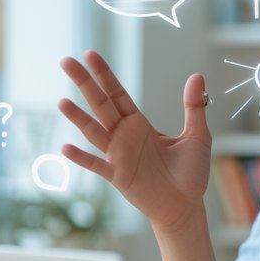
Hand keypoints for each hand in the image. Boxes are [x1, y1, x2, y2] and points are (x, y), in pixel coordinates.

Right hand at [58, 50, 210, 230]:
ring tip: (62, 101)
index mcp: (139, 124)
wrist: (186, 206)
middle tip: (65, 61)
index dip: (104, 74)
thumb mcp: (197, 136)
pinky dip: (82, 158)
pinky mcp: (119, 177)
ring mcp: (118, 156)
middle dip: (84, 83)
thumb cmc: (190, 173)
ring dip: (79, 118)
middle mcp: (124, 136)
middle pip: (100, 104)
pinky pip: (97, 166)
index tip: (89, 54)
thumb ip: (193, 108)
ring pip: (94, 132)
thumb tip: (197, 76)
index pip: (117, 93)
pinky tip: (65, 148)